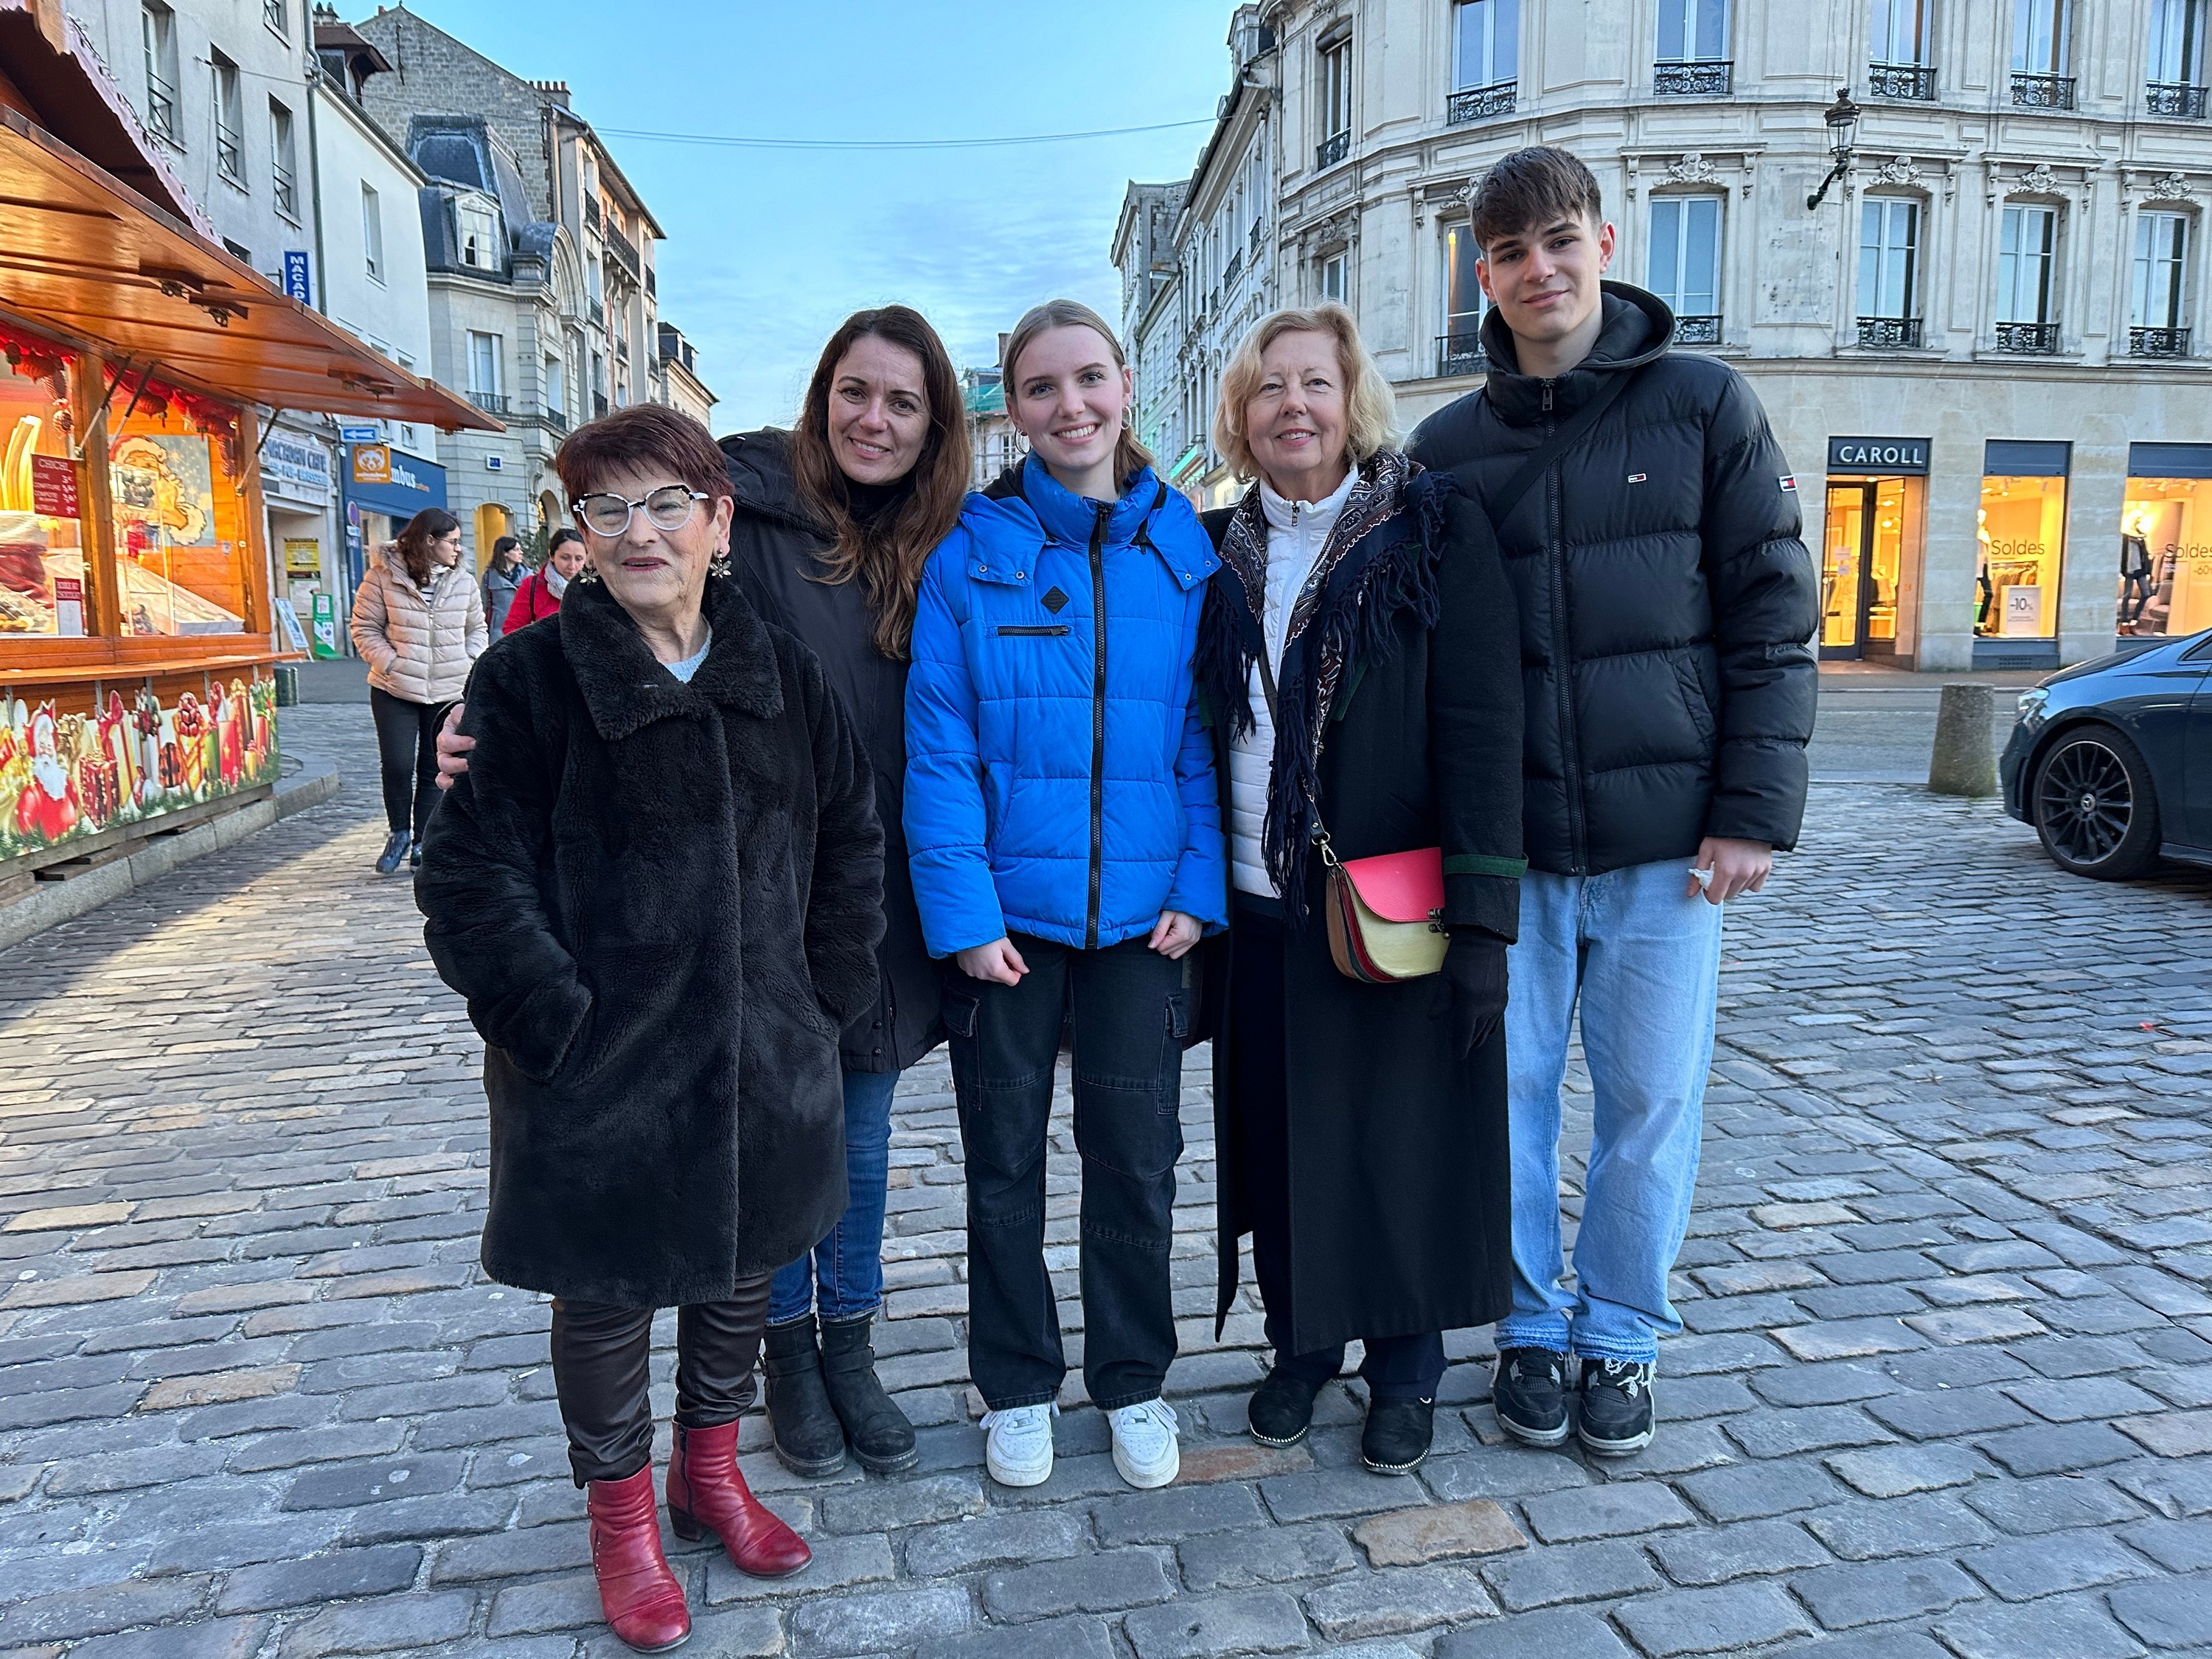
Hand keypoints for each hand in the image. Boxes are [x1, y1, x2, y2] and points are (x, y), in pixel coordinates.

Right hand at [433, 704, 473, 790]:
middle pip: (444, 763)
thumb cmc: (469, 721)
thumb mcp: (465, 714)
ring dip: (455, 777)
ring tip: (470, 776)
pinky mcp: (454, 775)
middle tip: (473, 762)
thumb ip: (463, 714)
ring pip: (443, 776)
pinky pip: (444, 784)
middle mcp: (445, 753)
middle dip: (459, 764)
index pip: (447, 742)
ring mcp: (449, 765)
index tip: (475, 742)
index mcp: (446, 737)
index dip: (460, 743)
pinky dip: (450, 787)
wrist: (474, 728)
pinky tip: (460, 786)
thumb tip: (465, 714)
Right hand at [956, 937, 1026, 984]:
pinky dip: (981, 966)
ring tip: (989, 953)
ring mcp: (972, 972)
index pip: (1013, 981)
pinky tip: (980, 954)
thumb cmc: (986, 933)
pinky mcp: (965, 968)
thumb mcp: (1006, 945)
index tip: (1012, 961)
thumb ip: (1017, 960)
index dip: (1016, 972)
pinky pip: (977, 971)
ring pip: (988, 976)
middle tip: (1001, 954)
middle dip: (1004, 969)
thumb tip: (1025, 970)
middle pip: (1000, 979)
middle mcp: (983, 975)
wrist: (966, 927)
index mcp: (996, 970)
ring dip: (992, 968)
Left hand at [1148, 909, 1201, 959]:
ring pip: (1173, 954)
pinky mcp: (1194, 941)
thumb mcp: (1166, 915)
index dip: (1157, 939)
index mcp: (1182, 935)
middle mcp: (1189, 940)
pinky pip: (1181, 951)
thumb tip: (1151, 945)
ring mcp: (1193, 941)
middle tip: (1164, 929)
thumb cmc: (1180, 905)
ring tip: (1170, 932)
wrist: (1194, 900)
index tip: (1159, 929)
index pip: (1162, 948)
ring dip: (1169, 945)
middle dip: (1162, 942)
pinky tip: (1175, 934)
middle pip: (1167, 952)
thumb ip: (1158, 930)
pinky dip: (1175, 945)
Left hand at [1429, 930, 1507, 1056]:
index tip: (1458, 1056)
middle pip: (1478, 1033)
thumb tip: (1433, 1018)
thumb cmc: (1462, 957)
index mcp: (1471, 1004)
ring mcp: (1498, 1002)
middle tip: (1463, 1050)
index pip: (1465, 1033)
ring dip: (1481, 1037)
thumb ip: (1441, 1000)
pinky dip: (1491, 1026)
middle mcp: (1487, 1007)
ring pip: (1489, 1027)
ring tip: (1474, 1043)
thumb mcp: (1446, 978)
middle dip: (1470, 1043)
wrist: (1485, 939)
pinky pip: (1497, 1018)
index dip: (1461, 1046)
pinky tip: (1487, 1028)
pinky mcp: (1504, 995)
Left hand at [1687, 836, 1772, 904]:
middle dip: (1721, 889)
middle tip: (1719, 874)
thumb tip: (1690, 894)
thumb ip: (1697, 874)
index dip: (1708, 893)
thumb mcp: (1706, 850)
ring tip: (1732, 868)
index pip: (1715, 899)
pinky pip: (1755, 887)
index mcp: (1726, 871)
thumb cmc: (1722, 834)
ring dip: (1734, 885)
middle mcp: (1743, 874)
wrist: (1746, 819)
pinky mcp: (1766, 869)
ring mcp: (1756, 872)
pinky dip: (1748, 882)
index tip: (1708, 884)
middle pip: (1728, 896)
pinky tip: (1744, 870)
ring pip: (1741, 891)